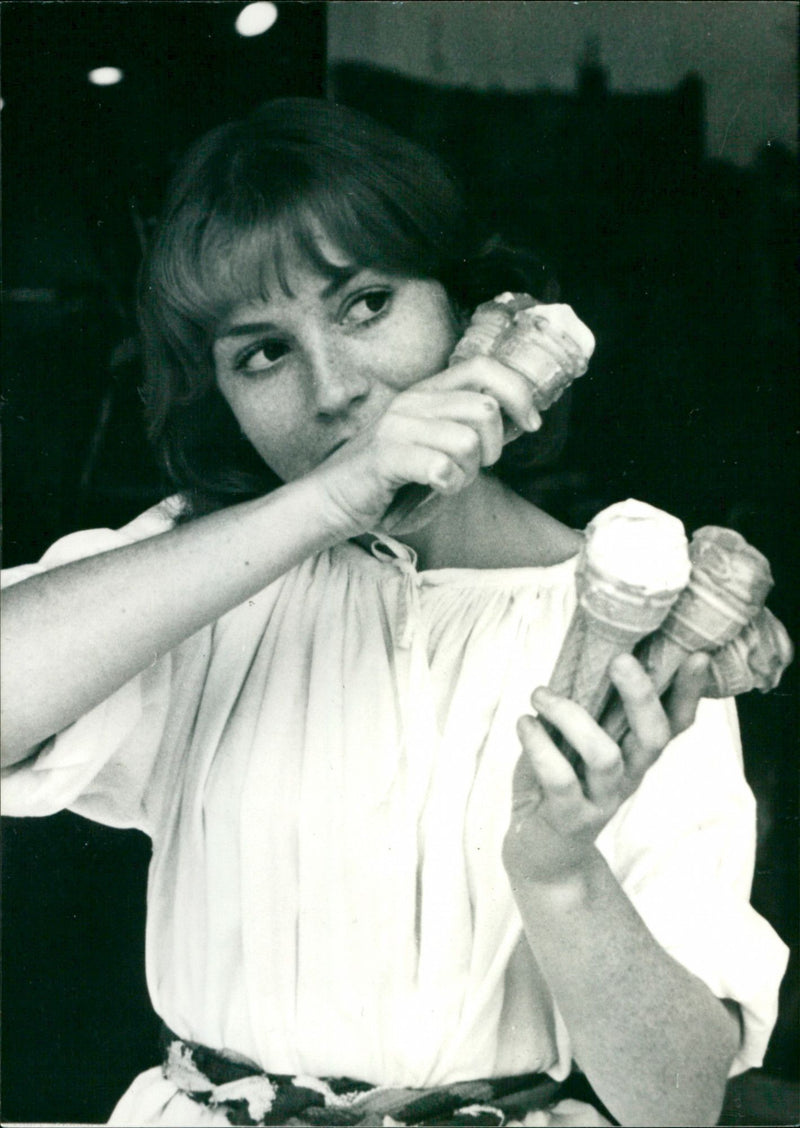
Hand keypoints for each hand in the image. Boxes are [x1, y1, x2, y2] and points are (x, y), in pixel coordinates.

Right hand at [308, 356, 541, 537]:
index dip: (519, 391)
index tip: (532, 423)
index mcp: (426, 394)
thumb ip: (471, 434)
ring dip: (467, 473)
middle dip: (493, 448)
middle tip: (470, 470)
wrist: (328, 503)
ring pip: (469, 441)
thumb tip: (521, 421)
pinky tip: (431, 489)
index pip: (485, 367)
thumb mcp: (436, 452)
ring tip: (444, 483)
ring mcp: (396, 425)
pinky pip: (441, 466)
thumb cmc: (387, 483)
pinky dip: (446, 484)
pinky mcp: (385, 455)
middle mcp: (412, 401)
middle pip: (486, 409)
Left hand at [502, 652, 710, 887]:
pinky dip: (539, 746)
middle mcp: (629, 776)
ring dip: (571, 716)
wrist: (542, 855)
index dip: (690, 692)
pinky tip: (524, 724)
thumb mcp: (577, 742)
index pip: (676, 723)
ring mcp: (602, 800)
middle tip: (619, 659)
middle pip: (654, 737)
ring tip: (540, 694)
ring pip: (606, 756)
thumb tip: (583, 650)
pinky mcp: (570, 819)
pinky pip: (560, 779)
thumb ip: (588, 708)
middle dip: (641, 695)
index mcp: (636, 754)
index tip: (696, 655)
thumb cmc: (558, 783)